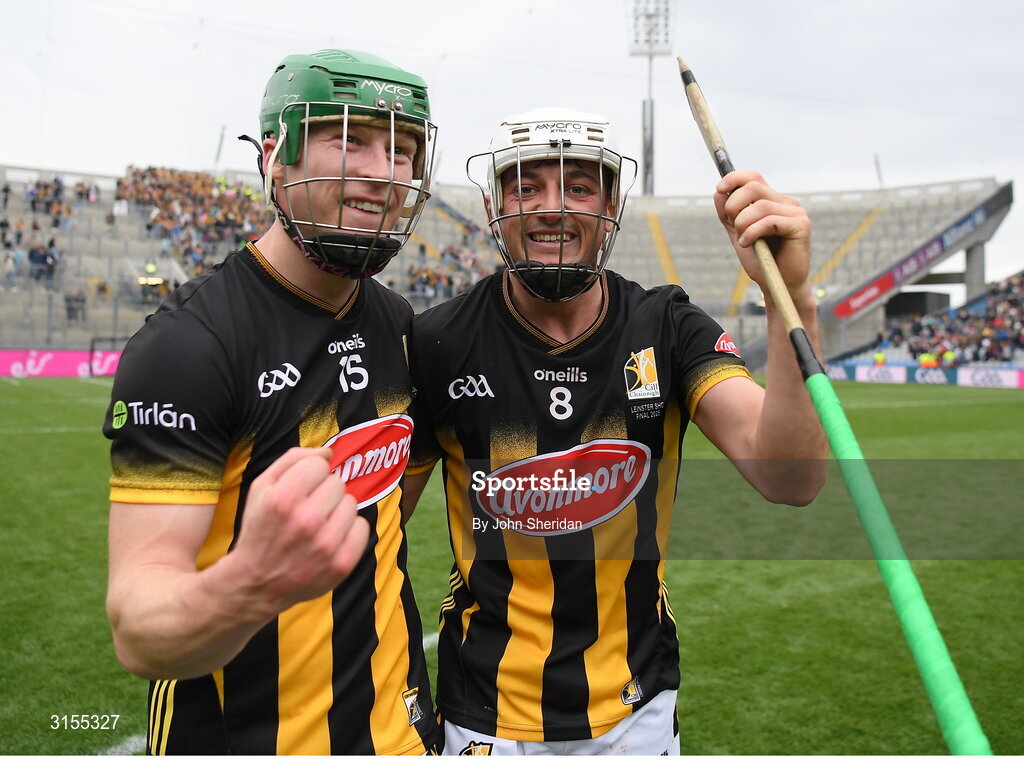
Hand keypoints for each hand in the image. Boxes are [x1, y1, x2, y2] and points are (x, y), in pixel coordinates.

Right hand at [228, 447, 369, 613]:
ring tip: (319, 525)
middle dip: (324, 492)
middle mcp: (306, 521)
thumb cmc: (260, 528)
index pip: (319, 465)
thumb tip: (328, 452)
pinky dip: (350, 530)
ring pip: (352, 503)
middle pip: (337, 483)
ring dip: (338, 511)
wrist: (257, 582)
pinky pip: (363, 527)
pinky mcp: (342, 564)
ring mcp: (326, 545)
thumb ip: (293, 460)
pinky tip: (331, 539)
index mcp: (283, 499)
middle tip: (308, 510)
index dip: (309, 475)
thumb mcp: (262, 487)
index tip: (300, 489)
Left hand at [713, 171, 811, 298]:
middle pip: (754, 187)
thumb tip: (718, 192)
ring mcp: (796, 213)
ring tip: (742, 240)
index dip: (734, 178)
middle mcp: (786, 203)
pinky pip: (770, 221)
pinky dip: (753, 232)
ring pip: (760, 205)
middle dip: (734, 206)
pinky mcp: (801, 226)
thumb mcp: (738, 234)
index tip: (719, 189)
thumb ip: (728, 215)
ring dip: (743, 223)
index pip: (754, 178)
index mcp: (772, 201)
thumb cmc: (761, 260)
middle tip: (734, 227)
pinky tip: (748, 244)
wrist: (779, 284)